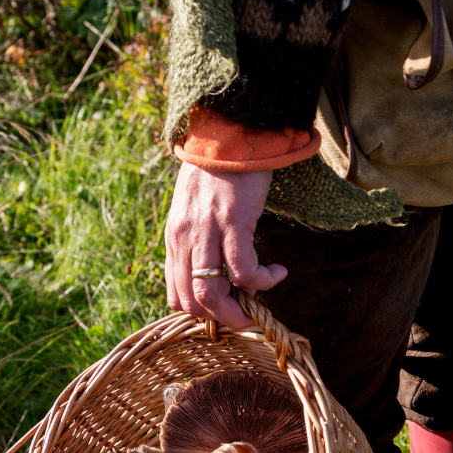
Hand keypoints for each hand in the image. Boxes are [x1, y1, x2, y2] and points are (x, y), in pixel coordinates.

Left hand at [164, 162, 287, 330]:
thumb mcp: (194, 212)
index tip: (223, 309)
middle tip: (243, 318)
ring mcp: (207, 232)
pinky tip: (277, 273)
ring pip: (212, 292)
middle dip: (220, 319)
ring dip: (237, 311)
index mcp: (175, 239)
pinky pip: (244, 269)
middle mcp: (185, 239)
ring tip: (256, 308)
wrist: (228, 134)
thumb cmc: (216, 172)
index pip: (176, 295)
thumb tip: (229, 280)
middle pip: (193, 300)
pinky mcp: (233, 222)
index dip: (199, 312)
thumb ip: (201, 244)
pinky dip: (262, 280)